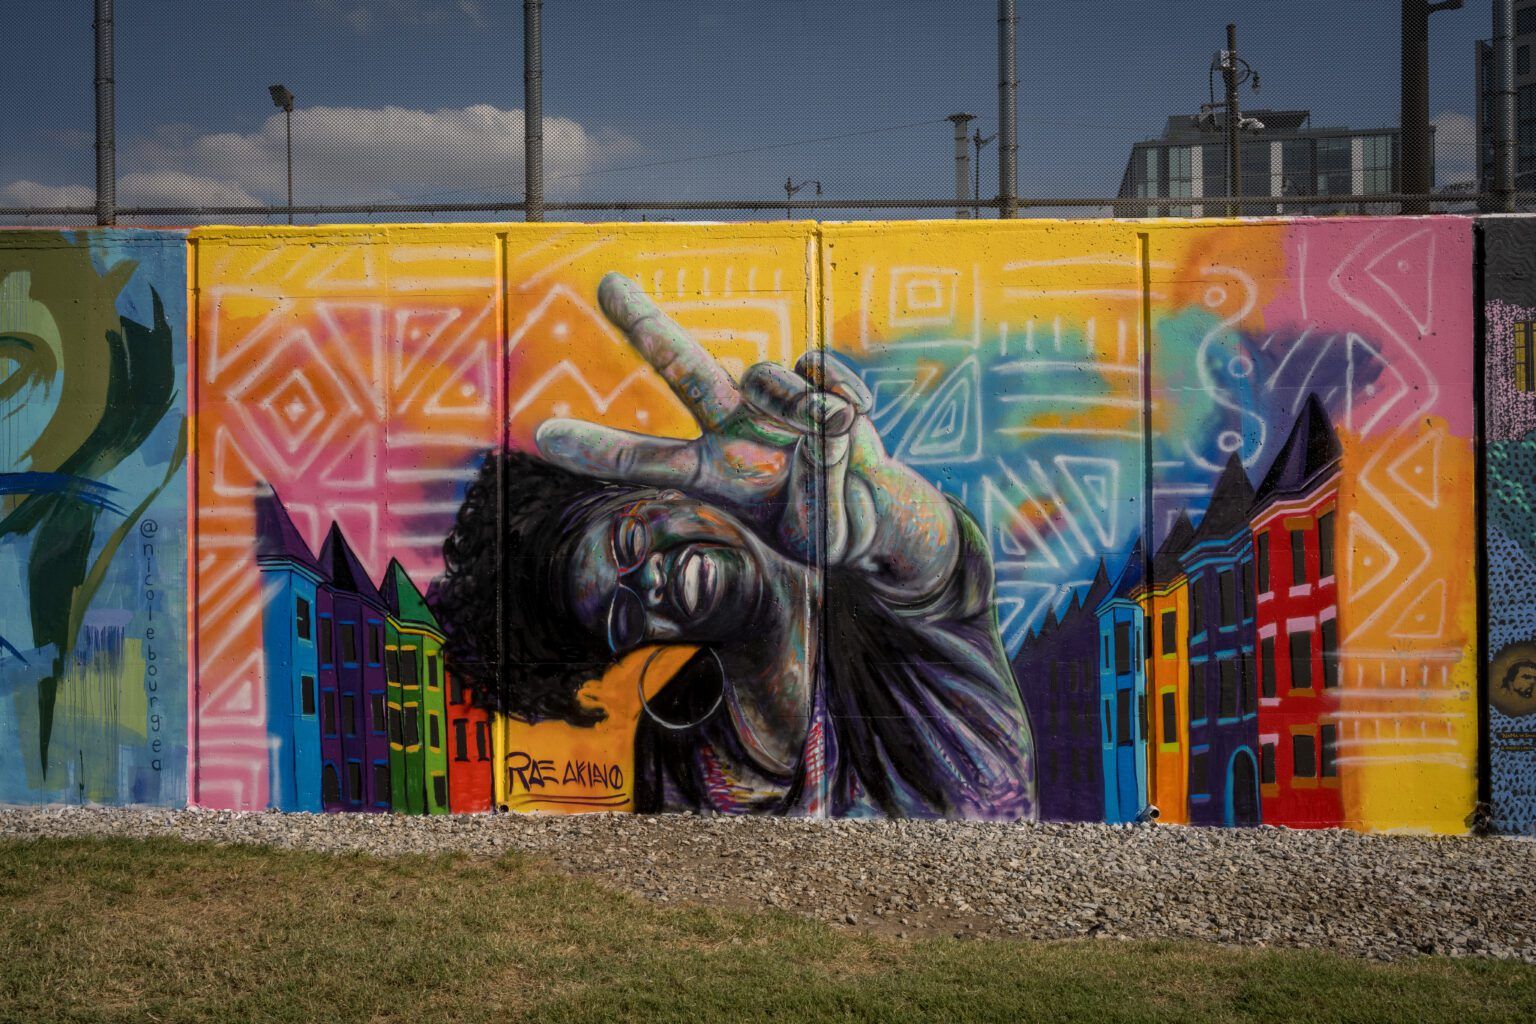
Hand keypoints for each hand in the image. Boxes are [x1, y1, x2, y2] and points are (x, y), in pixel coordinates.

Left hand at [535, 273, 955, 590]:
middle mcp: (731, 429)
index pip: (647, 460)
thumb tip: (830, 413)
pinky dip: (842, 390)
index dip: (598, 449)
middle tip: (608, 285)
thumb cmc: (830, 528)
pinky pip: (818, 365)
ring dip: (797, 404)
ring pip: (765, 374)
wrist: (879, 518)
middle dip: (647, 325)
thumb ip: (818, 473)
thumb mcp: (815, 527)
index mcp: (713, 475)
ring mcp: (769, 400)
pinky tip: (859, 418)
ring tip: (834, 433)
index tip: (545, 436)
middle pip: (684, 369)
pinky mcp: (813, 378)